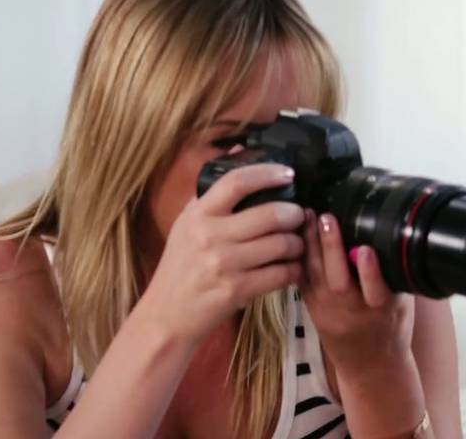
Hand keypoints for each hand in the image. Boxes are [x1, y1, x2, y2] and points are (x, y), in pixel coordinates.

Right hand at [138, 164, 304, 344]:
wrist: (166, 314)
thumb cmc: (179, 266)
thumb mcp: (186, 224)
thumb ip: (211, 192)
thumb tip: (239, 151)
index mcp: (198, 215)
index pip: (236, 182)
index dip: (267, 173)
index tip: (288, 174)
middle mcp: (210, 236)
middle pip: (269, 214)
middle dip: (294, 214)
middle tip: (299, 215)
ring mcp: (225, 264)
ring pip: (280, 244)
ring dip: (297, 243)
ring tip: (297, 243)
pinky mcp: (237, 290)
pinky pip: (280, 274)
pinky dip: (293, 270)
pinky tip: (292, 268)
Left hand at [298, 209, 415, 377]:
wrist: (369, 366)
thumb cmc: (390, 328)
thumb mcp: (403, 304)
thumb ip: (396, 275)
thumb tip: (393, 232)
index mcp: (382, 311)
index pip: (377, 291)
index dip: (371, 271)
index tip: (367, 248)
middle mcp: (353, 312)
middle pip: (339, 280)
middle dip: (331, 248)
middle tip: (325, 217)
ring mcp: (328, 311)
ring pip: (315, 277)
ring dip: (311, 244)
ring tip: (307, 215)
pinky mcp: (311, 308)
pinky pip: (302, 280)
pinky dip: (298, 256)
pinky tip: (296, 233)